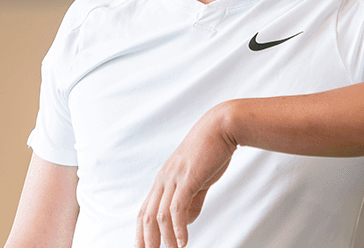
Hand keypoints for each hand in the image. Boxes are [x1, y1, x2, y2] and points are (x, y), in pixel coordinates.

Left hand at [136, 104, 237, 247]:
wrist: (223, 126)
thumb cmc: (212, 151)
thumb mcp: (199, 180)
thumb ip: (192, 201)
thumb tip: (184, 222)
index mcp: (164, 180)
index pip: (145, 210)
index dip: (140, 231)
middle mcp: (164, 179)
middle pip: (147, 216)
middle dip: (146, 240)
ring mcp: (174, 178)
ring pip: (161, 215)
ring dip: (165, 238)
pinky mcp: (188, 177)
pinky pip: (179, 207)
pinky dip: (178, 227)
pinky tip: (182, 241)